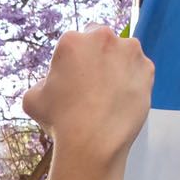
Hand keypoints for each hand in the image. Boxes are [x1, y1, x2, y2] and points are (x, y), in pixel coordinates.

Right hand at [21, 27, 153, 162]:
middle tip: (90, 83)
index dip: (71, 60)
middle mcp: (103, 38)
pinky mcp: (147, 68)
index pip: (73, 41)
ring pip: (122, 53)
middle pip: (99, 40)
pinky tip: (120, 100)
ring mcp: (130, 52)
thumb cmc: (60, 120)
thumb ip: (42, 82)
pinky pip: (138, 70)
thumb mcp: (32, 99)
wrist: (94, 142)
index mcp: (72, 41)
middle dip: (96, 55)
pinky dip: (131, 81)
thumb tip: (51, 83)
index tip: (71, 78)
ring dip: (116, 65)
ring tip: (107, 94)